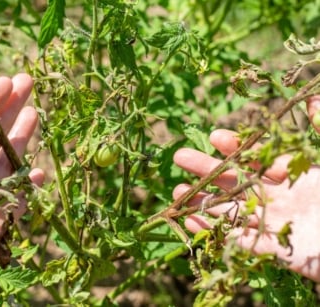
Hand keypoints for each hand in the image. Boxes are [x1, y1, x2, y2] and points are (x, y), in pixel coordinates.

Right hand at [173, 97, 319, 281]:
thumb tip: (312, 99)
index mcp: (295, 175)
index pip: (257, 158)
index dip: (236, 147)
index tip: (214, 136)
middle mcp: (280, 198)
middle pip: (235, 182)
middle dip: (207, 170)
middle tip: (180, 157)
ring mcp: (275, 223)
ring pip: (231, 211)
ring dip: (203, 203)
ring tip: (177, 194)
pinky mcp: (275, 250)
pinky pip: (239, 241)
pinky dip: (215, 232)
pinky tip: (192, 222)